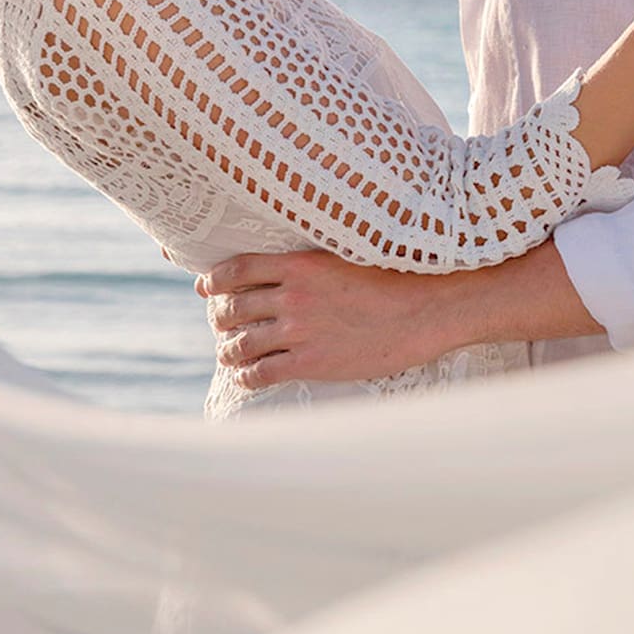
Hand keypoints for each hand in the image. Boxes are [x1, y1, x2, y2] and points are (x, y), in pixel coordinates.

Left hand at [195, 250, 463, 388]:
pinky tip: (249, 376)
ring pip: (240, 343)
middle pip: (233, 308)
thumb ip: (312, 265)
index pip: (238, 269)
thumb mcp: (348, 257)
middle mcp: (294, 296)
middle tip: (223, 325)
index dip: (215, 281)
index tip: (208, 289)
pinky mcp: (310, 362)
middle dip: (220, 318)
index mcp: (301, 264)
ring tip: (230, 353)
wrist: (426, 312)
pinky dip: (246, 376)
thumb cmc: (395, 281)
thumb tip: (288, 271)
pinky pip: (260, 373)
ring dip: (229, 350)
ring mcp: (300, 331)